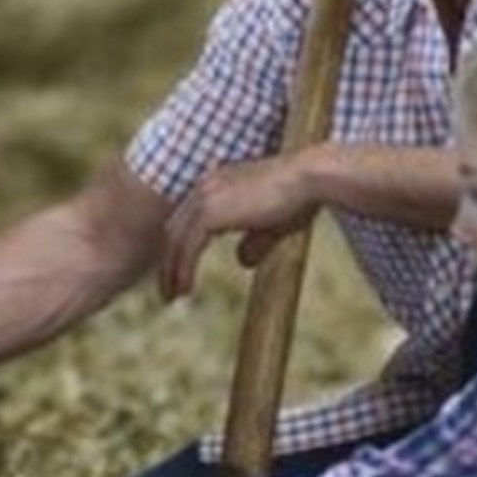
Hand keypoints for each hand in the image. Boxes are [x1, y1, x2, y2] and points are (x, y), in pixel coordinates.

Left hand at [160, 150, 320, 300]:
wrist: (308, 179)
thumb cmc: (299, 197)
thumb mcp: (272, 224)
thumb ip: (254, 241)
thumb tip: (241, 260)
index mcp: (216, 184)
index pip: (187, 220)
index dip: (181, 248)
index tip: (180, 272)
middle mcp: (205, 187)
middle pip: (174, 230)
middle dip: (168, 261)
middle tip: (168, 289)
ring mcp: (204, 199)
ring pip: (175, 241)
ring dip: (170, 271)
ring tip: (171, 296)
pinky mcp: (209, 214)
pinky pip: (187, 248)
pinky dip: (182, 270)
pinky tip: (184, 289)